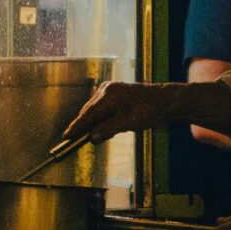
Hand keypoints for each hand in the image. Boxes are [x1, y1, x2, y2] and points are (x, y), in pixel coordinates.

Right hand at [61, 81, 178, 144]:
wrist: (164, 100)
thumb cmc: (148, 110)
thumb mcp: (127, 123)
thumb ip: (107, 130)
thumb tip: (91, 138)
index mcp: (108, 96)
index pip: (87, 115)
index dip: (76, 127)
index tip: (66, 137)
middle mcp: (106, 90)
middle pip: (89, 112)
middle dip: (82, 126)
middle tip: (72, 139)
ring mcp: (110, 90)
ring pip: (95, 110)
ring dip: (92, 123)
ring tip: (88, 136)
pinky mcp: (115, 94)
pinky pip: (102, 108)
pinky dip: (101, 118)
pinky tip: (104, 127)